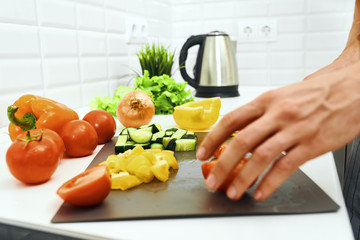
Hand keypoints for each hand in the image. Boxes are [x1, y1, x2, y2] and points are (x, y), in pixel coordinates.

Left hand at [196, 62, 359, 200]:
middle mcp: (278, 113)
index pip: (231, 119)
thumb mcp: (282, 95)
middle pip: (242, 142)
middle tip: (212, 180)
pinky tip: (261, 192)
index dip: (213, 138)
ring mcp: (295, 129)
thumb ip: (261, 113)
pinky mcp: (312, 144)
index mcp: (267, 100)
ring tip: (233, 191)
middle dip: (222, 164)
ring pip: (261, 157)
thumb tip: (238, 129)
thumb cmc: (317, 92)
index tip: (203, 153)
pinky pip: (286, 167)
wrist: (352, 88)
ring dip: (243, 178)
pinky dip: (270, 182)